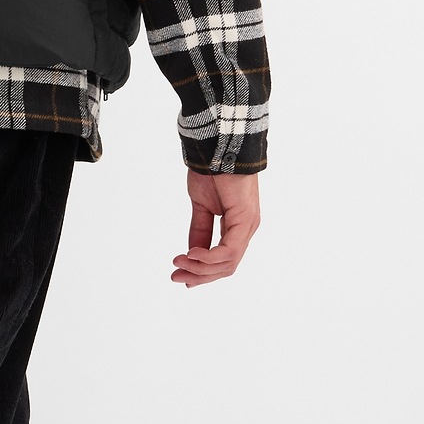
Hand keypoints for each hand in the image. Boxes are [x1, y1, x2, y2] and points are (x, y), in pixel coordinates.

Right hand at [172, 169, 260, 286]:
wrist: (217, 147)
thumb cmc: (211, 171)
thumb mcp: (201, 207)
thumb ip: (199, 231)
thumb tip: (191, 253)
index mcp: (237, 227)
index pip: (223, 260)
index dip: (202, 273)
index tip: (179, 275)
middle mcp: (246, 229)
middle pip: (226, 267)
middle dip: (199, 276)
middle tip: (175, 276)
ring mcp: (248, 226)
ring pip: (228, 263)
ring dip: (200, 268)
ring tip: (179, 262)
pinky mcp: (246, 220)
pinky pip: (229, 251)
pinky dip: (209, 257)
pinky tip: (191, 254)